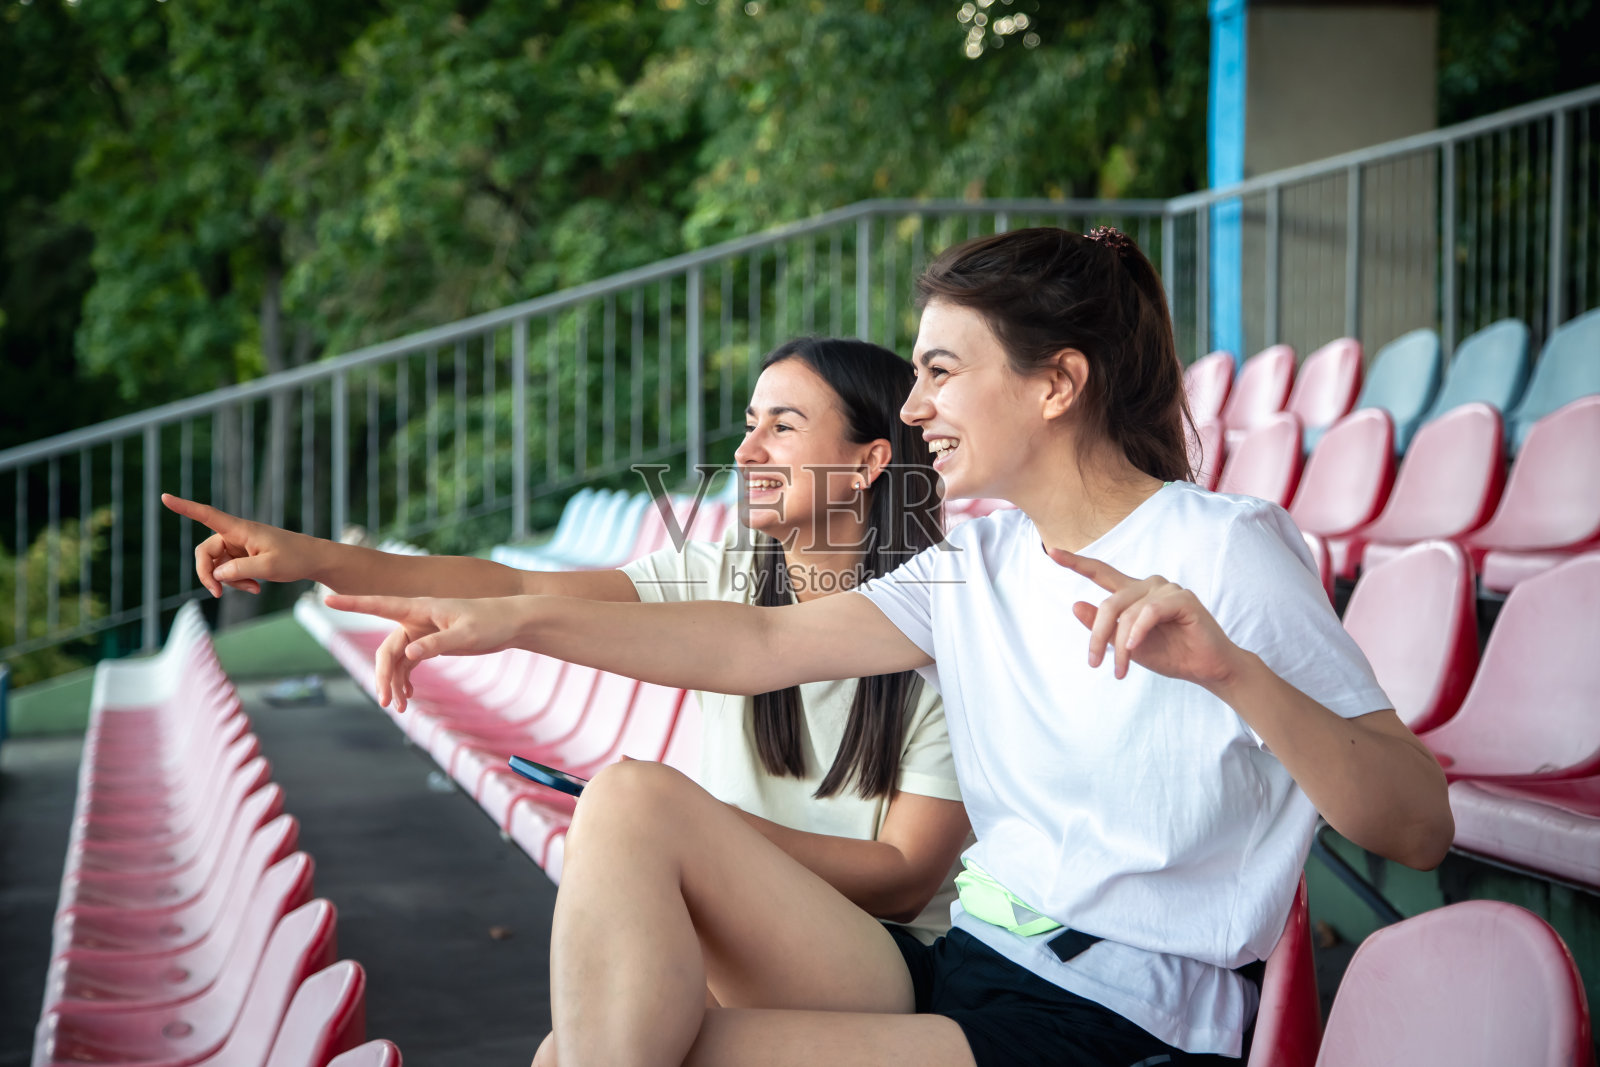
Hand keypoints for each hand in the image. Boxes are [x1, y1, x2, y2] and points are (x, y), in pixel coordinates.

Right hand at [162, 493, 321, 596]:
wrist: (314, 560)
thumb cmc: (295, 558)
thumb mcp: (269, 567)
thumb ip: (239, 570)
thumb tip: (216, 575)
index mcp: (240, 529)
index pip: (207, 515)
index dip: (185, 507)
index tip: (164, 497)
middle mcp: (236, 535)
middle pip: (205, 552)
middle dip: (207, 574)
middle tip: (216, 594)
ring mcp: (239, 546)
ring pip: (217, 565)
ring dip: (229, 581)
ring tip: (253, 588)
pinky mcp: (244, 556)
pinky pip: (229, 571)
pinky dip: (237, 582)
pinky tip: (255, 588)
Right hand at [323, 594, 527, 711]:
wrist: (512, 623)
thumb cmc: (490, 622)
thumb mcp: (466, 634)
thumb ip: (437, 644)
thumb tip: (408, 655)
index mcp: (421, 608)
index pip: (380, 604)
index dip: (353, 604)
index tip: (328, 597)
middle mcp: (416, 618)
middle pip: (387, 649)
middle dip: (383, 676)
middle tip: (386, 702)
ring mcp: (422, 632)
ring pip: (397, 659)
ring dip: (394, 683)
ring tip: (399, 708)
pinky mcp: (431, 643)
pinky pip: (408, 663)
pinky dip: (405, 680)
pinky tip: (408, 697)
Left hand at [1048, 548, 1244, 689]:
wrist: (1205, 669)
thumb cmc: (1170, 655)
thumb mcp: (1126, 645)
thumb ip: (1103, 627)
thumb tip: (1074, 605)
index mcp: (1133, 594)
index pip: (1101, 573)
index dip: (1076, 563)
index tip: (1051, 551)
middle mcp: (1148, 585)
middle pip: (1109, 603)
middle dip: (1097, 635)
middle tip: (1093, 663)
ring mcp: (1166, 589)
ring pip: (1127, 611)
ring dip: (1121, 643)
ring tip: (1121, 669)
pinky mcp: (1182, 598)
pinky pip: (1149, 612)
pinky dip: (1138, 631)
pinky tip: (1134, 647)